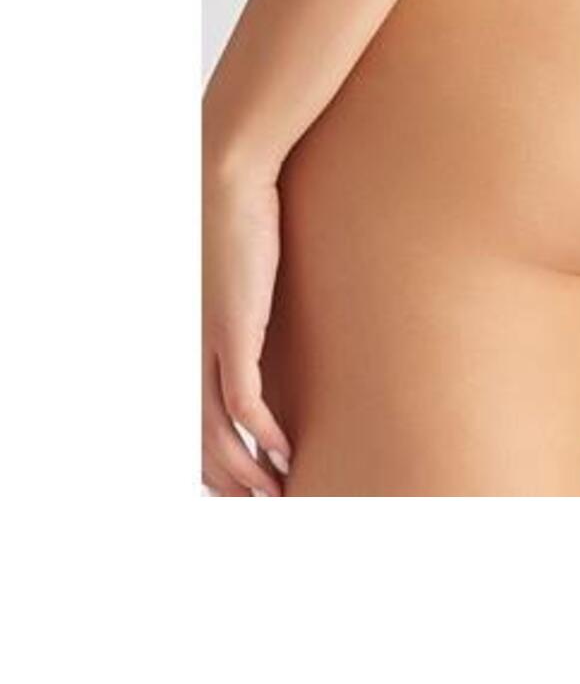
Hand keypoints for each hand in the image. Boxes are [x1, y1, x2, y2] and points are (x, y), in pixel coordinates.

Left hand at [202, 158, 291, 495]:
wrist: (227, 177)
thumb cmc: (240, 214)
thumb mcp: (245, 270)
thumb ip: (253, 298)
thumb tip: (278, 309)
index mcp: (194, 340)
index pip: (194, 422)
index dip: (214, 462)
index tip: (242, 485)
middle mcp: (192, 349)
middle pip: (201, 441)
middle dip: (231, 482)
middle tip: (262, 506)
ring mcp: (209, 342)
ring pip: (218, 433)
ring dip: (248, 472)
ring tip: (278, 493)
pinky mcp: (231, 330)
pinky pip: (241, 401)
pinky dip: (261, 435)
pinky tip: (283, 451)